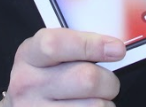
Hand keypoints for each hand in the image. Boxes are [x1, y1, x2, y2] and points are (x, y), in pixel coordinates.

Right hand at [1, 27, 123, 105]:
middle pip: (86, 79)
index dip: (92, 45)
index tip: (116, 49)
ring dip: (105, 103)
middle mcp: (28, 84)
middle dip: (109, 81)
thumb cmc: (43, 77)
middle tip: (108, 82)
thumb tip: (114, 48)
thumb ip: (77, 46)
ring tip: (94, 99)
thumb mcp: (49, 55)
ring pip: (95, 106)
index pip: (58, 45)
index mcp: (29, 55)